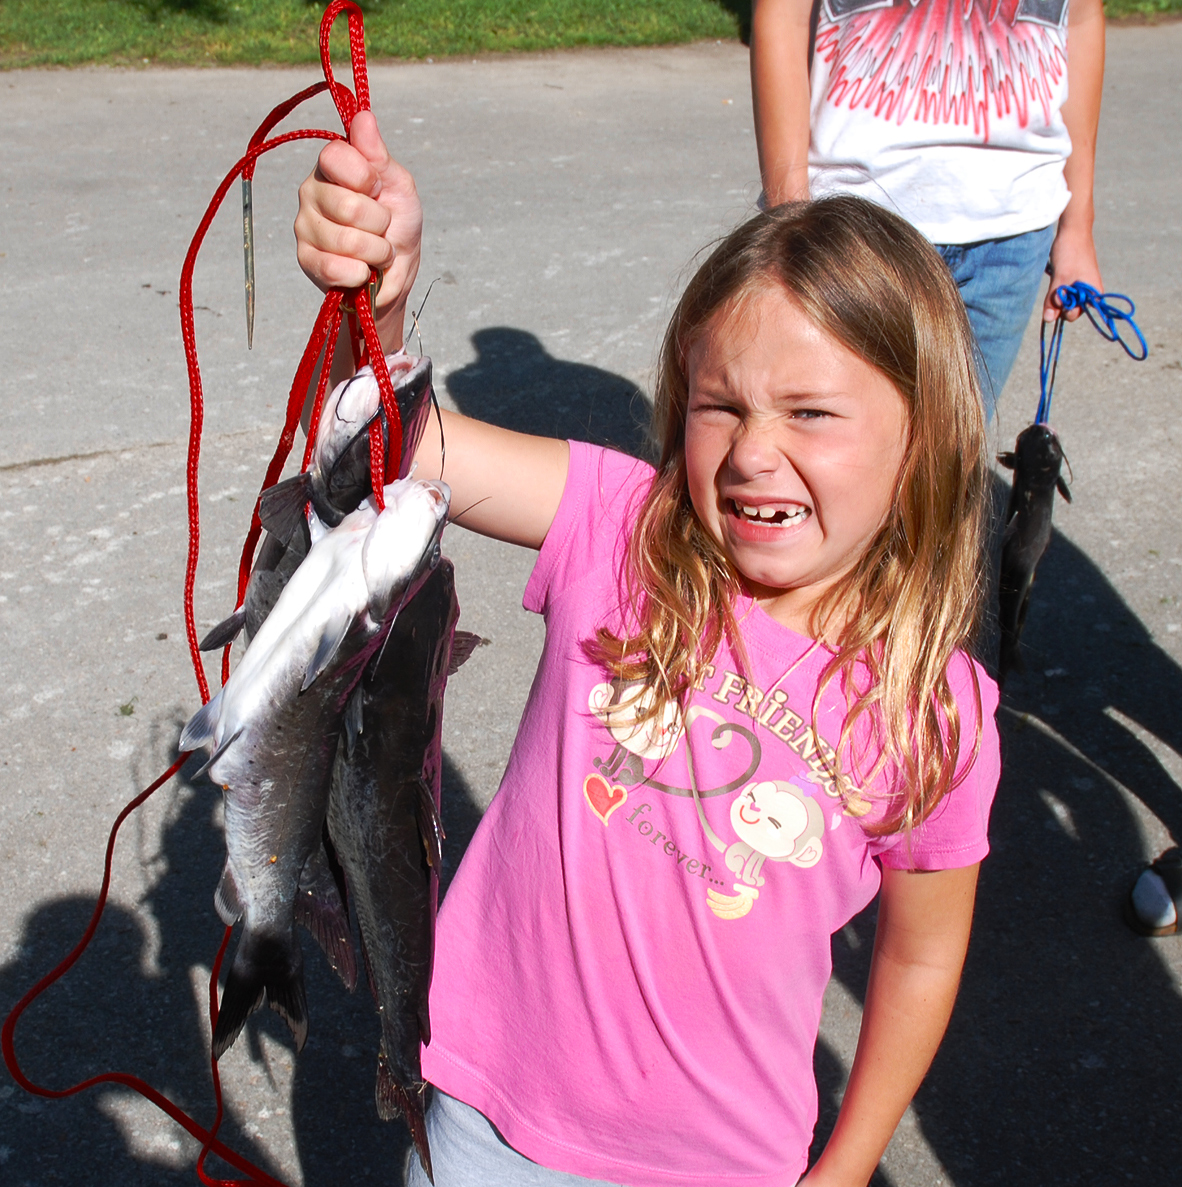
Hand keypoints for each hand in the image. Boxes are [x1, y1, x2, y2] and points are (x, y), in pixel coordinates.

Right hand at [294, 110, 421, 349]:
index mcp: (331, 167)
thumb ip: (378, 155)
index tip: (377, 189)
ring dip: (376, 252)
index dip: (366, 178)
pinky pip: (335, 268)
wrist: (396, 272)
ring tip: (376, 251)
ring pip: (346, 241)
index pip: (335, 157)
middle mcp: (311, 192)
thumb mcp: (398, 185)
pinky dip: (360, 273)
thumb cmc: (398, 225)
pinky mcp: (306, 260)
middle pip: (347, 206)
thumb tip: (364, 116)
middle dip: (379, 224)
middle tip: (382, 228)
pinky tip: (362, 270)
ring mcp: (305, 227)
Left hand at [1042, 222, 1102, 322]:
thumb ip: (1054, 300)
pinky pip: (1063, 291)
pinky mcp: (1075, 281)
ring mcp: (1083, 287)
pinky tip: (1057, 274)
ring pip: (1064, 300)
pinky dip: (1057, 287)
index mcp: (1094, 293)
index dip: (1062, 308)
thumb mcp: (1060, 278)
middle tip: (1057, 283)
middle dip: (1059, 301)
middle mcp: (1091, 293)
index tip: (1060, 293)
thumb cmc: (1070, 252)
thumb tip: (1048, 320)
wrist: (1073, 230)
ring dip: (1056, 293)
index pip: (1073, 315)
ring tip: (1058, 276)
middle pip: (1068, 309)